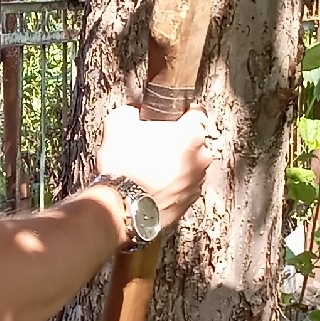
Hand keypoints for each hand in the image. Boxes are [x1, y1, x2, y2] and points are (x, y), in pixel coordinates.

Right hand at [96, 103, 211, 226]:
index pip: (197, 112)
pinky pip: (184, 187)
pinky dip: (173, 185)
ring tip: (150, 168)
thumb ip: (130, 112)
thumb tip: (132, 113)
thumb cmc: (125, 167)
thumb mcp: (118, 125)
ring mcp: (197, 182)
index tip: (171, 117)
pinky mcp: (189, 202)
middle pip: (194, 142)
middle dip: (177, 142)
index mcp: (191, 134)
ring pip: (190, 166)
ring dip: (176, 165)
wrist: (122, 208)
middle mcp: (201, 158)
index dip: (181, 113)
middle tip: (154, 145)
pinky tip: (152, 185)